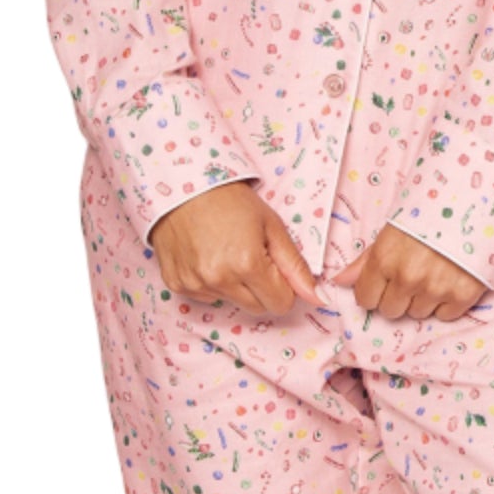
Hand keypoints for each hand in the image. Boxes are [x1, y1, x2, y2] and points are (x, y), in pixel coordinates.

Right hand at [150, 181, 319, 315]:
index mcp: (247, 265)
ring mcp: (195, 284)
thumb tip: (317, 297)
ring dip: (235, 285)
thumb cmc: (230, 199)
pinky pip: (205, 296)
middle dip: (261, 289)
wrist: (182, 184)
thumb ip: (295, 265)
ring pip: (230, 302)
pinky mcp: (177, 284)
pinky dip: (210, 282)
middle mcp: (219, 280)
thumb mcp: (271, 225)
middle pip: (257, 308)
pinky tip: (205, 255)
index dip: (283, 286)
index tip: (274, 266)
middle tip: (251, 256)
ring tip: (225, 251)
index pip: (281, 304)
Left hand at [328, 223, 487, 322]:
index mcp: (385, 258)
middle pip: (390, 310)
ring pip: (417, 313)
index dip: (374, 290)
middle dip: (398, 296)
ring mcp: (436, 288)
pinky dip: (447, 302)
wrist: (479, 199)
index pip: (366, 298)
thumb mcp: (394, 228)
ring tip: (435, 271)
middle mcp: (408, 277)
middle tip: (414, 273)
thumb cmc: (432, 209)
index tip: (386, 280)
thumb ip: (366, 259)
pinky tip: (452, 279)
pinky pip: (445, 315)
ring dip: (423, 298)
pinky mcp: (463, 295)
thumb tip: (339, 281)